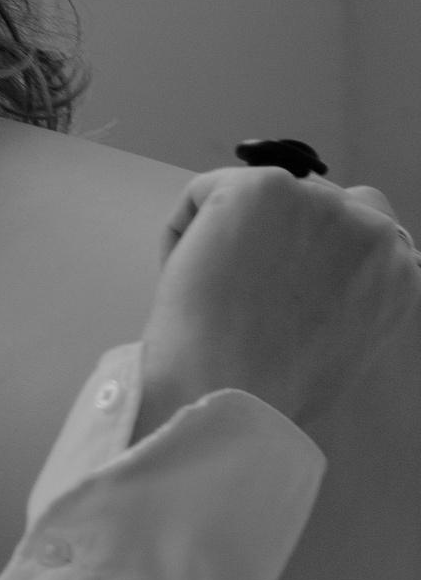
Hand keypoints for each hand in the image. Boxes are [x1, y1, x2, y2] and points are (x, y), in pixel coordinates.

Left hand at [134, 165, 420, 451]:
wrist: (226, 392)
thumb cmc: (271, 391)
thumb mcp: (340, 348)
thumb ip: (342, 300)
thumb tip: (307, 278)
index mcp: (397, 271)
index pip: (360, 221)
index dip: (308, 240)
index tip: (274, 274)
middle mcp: (371, 229)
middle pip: (304, 196)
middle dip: (267, 230)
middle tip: (233, 286)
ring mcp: (317, 202)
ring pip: (250, 195)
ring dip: (223, 233)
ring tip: (213, 295)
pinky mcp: (261, 187)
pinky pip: (202, 191)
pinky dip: (182, 231)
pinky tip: (188, 278)